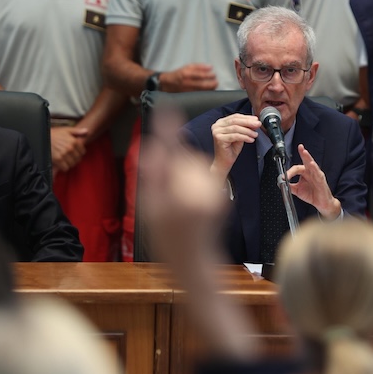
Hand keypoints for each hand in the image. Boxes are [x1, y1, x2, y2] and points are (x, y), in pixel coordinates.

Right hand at [50, 126, 87, 174]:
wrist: (43, 136)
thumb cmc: (55, 133)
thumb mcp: (67, 130)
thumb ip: (77, 131)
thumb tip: (87, 131)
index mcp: (74, 141)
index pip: (83, 152)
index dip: (79, 153)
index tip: (75, 153)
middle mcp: (70, 148)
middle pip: (78, 159)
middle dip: (75, 159)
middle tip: (70, 158)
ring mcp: (64, 154)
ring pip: (72, 164)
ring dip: (70, 164)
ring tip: (66, 161)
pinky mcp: (58, 159)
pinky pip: (65, 168)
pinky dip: (64, 167)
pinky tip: (62, 163)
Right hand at [140, 108, 229, 263]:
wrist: (193, 264)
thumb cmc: (168, 239)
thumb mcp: (153, 207)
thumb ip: (155, 175)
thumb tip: (155, 148)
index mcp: (182, 192)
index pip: (173, 153)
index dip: (167, 131)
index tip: (166, 109)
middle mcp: (201, 190)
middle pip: (186, 160)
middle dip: (176, 165)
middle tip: (164, 190)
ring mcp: (212, 195)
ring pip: (195, 169)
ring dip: (185, 175)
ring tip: (177, 202)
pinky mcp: (219, 199)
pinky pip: (204, 179)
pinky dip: (194, 183)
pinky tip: (188, 203)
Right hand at [161, 63, 218, 91]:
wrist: (168, 83)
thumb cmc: (179, 74)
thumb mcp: (188, 66)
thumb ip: (200, 66)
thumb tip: (211, 67)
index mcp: (187, 74)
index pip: (201, 75)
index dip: (210, 75)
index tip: (214, 74)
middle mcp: (187, 83)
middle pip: (203, 85)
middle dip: (212, 84)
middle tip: (216, 82)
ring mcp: (188, 90)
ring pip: (202, 91)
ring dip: (210, 89)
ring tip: (214, 85)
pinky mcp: (189, 95)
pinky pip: (200, 95)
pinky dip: (206, 92)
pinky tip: (209, 90)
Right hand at [209, 113, 259, 176]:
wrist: (224, 162)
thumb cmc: (231, 149)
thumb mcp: (240, 135)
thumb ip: (245, 128)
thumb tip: (255, 122)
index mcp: (221, 122)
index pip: (235, 116)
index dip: (247, 117)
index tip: (256, 119)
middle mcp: (217, 126)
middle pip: (235, 121)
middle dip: (248, 122)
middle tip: (258, 124)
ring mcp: (217, 132)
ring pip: (235, 128)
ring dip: (248, 131)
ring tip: (255, 134)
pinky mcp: (219, 139)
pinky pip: (235, 136)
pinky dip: (244, 137)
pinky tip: (250, 139)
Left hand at [286, 144, 340, 218]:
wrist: (321, 203)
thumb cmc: (311, 194)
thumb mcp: (297, 190)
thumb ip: (289, 186)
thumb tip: (281, 183)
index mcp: (305, 173)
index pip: (296, 168)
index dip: (289, 172)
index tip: (283, 177)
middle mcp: (311, 172)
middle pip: (306, 160)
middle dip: (303, 153)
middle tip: (300, 147)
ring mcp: (317, 175)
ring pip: (312, 164)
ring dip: (308, 157)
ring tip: (304, 152)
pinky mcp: (321, 179)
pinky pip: (318, 172)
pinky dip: (314, 168)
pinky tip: (311, 164)